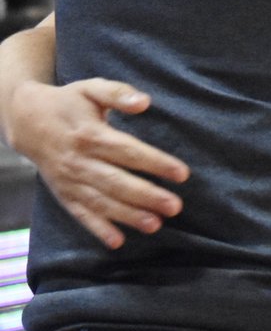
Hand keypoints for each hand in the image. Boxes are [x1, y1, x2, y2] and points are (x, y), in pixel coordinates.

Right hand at [7, 78, 189, 249]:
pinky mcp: (64, 194)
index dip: (155, 163)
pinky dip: (98, 229)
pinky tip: (118, 242)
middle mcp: (79, 161)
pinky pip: (81, 214)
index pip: (128, 151)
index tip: (182, 173)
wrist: (27, 122)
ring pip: (102, 202)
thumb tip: (144, 102)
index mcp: (90, 135)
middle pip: (117, 182)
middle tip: (176, 206)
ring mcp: (70, 181)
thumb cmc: (69, 103)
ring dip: (128, 216)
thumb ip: (118, 93)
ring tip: (156, 225)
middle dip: (147, 196)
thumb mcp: (91, 88)